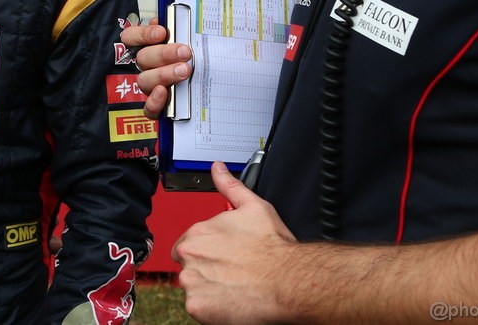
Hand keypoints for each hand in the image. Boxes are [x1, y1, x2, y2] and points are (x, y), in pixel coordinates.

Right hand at [120, 16, 191, 118]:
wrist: (217, 85)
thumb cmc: (200, 58)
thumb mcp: (194, 41)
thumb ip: (182, 30)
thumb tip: (177, 21)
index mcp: (150, 47)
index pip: (131, 37)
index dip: (143, 34)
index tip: (162, 32)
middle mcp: (147, 66)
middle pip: (143, 58)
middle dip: (164, 54)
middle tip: (185, 52)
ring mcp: (150, 87)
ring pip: (145, 80)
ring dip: (163, 74)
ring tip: (185, 70)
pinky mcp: (157, 107)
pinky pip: (148, 108)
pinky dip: (154, 101)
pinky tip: (164, 93)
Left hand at [174, 162, 296, 324]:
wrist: (289, 281)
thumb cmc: (274, 248)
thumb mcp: (253, 206)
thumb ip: (229, 186)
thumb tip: (217, 168)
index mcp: (198, 232)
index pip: (189, 244)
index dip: (207, 251)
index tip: (224, 256)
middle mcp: (190, 255)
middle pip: (188, 266)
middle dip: (206, 269)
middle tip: (231, 273)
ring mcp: (192, 282)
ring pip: (193, 287)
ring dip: (209, 288)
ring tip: (234, 286)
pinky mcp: (198, 306)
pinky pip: (199, 308)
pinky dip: (212, 308)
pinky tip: (231, 300)